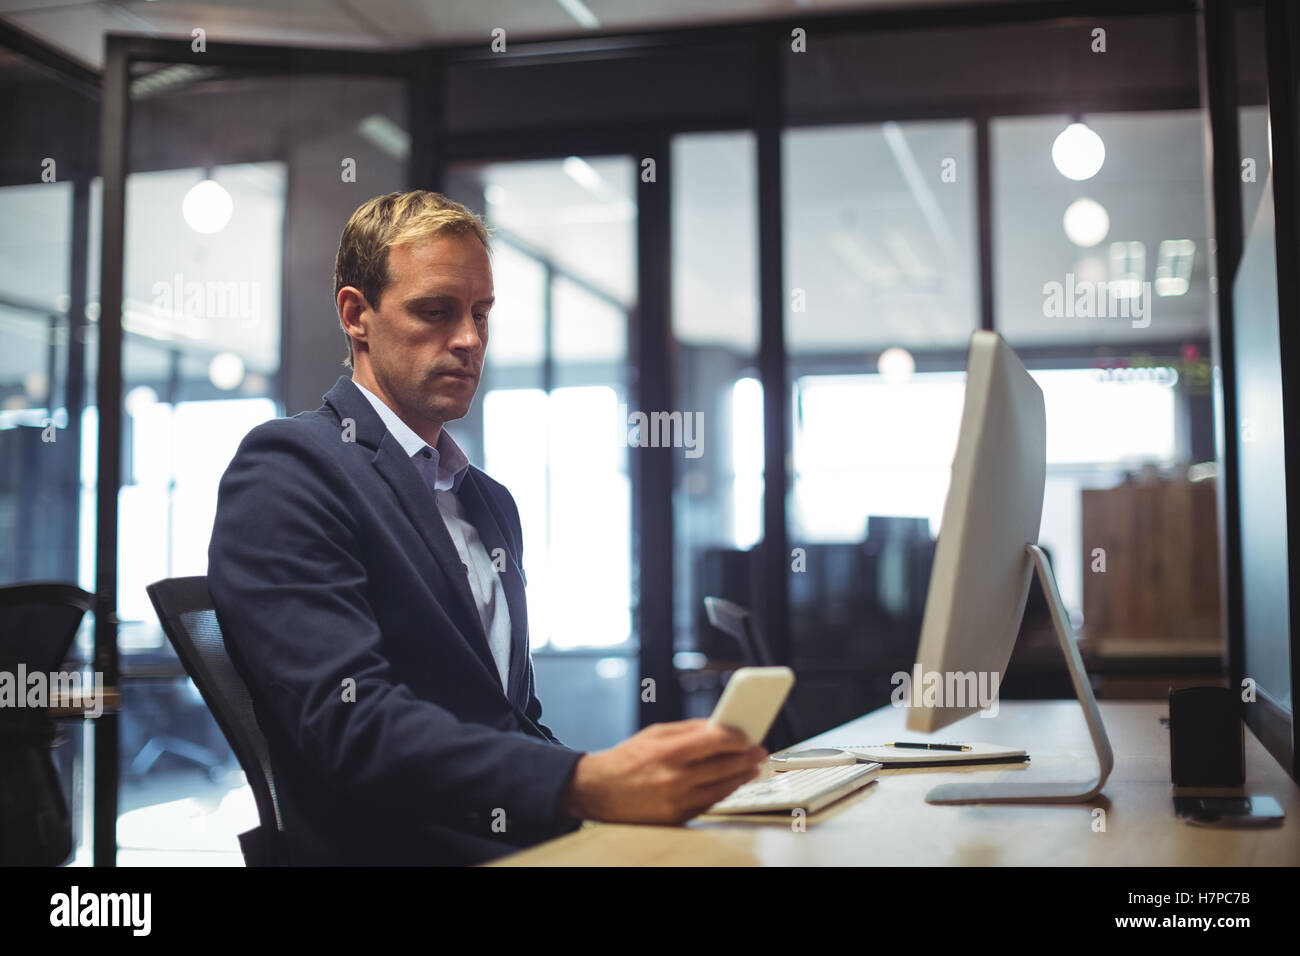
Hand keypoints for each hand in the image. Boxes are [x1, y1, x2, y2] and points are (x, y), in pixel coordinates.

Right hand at [558, 719, 765, 823]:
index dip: (738, 737)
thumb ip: (689, 730)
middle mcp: (675, 778)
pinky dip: (724, 791)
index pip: (717, 740)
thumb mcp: (655, 734)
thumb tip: (721, 727)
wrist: (597, 791)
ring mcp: (677, 801)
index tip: (749, 734)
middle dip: (747, 757)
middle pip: (725, 766)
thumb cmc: (627, 759)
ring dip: (742, 776)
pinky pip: (710, 803)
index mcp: (669, 751)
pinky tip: (732, 782)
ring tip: (752, 767)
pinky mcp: (677, 817)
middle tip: (759, 751)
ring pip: (723, 788)